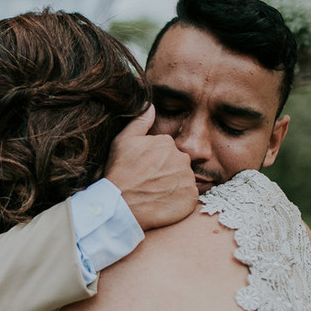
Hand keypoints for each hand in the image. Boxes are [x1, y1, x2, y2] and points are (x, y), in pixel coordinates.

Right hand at [104, 105, 195, 229]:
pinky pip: (188, 197)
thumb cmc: (120, 172)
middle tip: (149, 183)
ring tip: (155, 193)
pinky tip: (163, 203)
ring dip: (173, 186)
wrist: (121, 204)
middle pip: (177, 164)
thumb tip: (151, 105)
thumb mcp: (123, 141)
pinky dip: (178, 200)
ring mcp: (187, 179)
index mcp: (167, 143)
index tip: (144, 170)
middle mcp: (181, 159)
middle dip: (166, 172)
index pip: (167, 150)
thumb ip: (140, 121)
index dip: (155, 161)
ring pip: (183, 180)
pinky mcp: (191, 198)